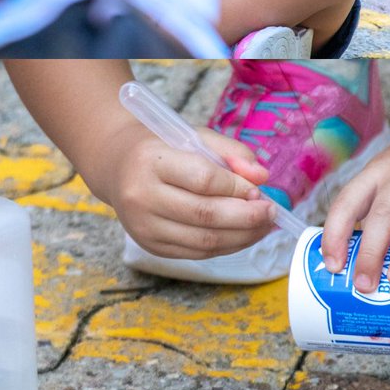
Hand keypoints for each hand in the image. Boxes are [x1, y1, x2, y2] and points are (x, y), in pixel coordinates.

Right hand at [106, 124, 278, 259]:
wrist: (117, 166)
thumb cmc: (163, 148)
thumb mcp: (195, 136)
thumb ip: (231, 152)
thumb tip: (262, 177)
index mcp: (151, 161)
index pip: (203, 180)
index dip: (237, 188)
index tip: (259, 189)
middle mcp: (142, 197)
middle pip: (205, 215)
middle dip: (246, 216)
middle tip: (272, 212)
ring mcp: (143, 227)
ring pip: (204, 240)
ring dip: (242, 236)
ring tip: (265, 225)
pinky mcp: (150, 246)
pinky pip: (197, 252)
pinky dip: (227, 246)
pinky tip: (244, 235)